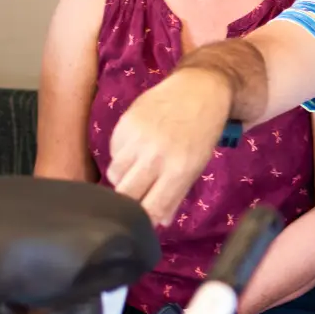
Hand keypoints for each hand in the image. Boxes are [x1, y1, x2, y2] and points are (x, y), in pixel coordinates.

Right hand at [107, 67, 232, 224]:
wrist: (199, 90)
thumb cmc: (201, 133)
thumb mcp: (196, 167)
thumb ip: (175, 196)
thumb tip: (159, 222)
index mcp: (178, 171)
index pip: (150, 209)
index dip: (144, 219)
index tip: (142, 219)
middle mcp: (156, 156)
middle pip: (126, 195)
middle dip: (128, 201)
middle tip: (136, 196)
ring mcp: (138, 138)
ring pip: (114, 174)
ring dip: (122, 178)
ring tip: (136, 170)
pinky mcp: (126, 122)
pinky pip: (113, 152)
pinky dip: (120, 156)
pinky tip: (135, 148)